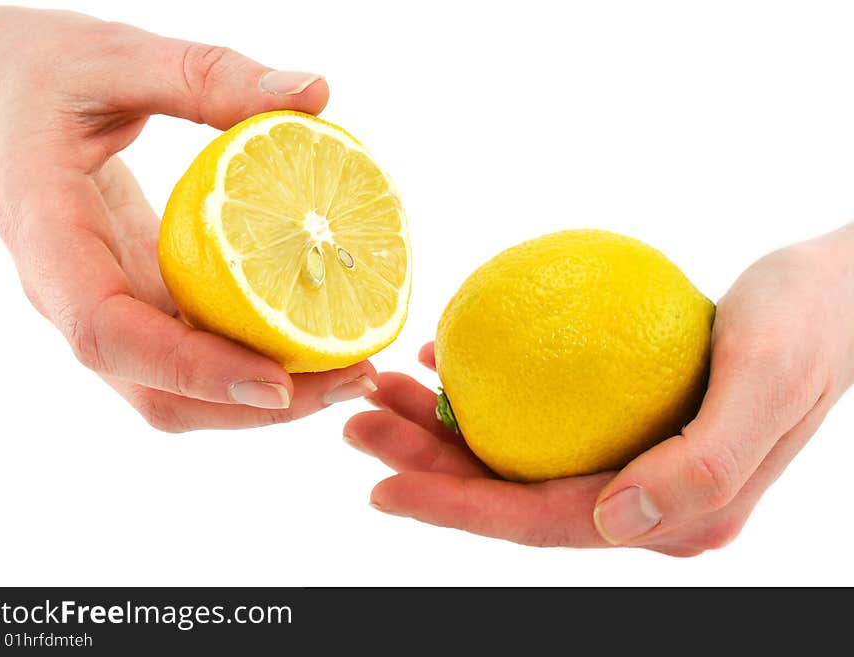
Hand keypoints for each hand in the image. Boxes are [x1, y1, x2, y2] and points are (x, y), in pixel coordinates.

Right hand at [0, 7, 376, 430]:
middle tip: (357, 375)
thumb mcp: (112, 56)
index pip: (107, 333)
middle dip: (257, 404)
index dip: (192, 369)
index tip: (277, 383)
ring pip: (181, 387)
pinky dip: (257, 354)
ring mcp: (108, 305)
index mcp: (49, 240)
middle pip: (159, 389)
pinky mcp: (140, 298)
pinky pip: (197, 348)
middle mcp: (74, 295)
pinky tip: (324, 326)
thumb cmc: (38, 73)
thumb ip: (207, 75)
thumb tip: (316, 93)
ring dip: (268, 394)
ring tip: (356, 367)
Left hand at [344, 224, 853, 555]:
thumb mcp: (769, 378)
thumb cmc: (808, 324)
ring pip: (514, 454)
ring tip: (382, 388)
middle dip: (427, 466)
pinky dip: (485, 391)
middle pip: (513, 492)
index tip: (380, 484)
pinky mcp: (622, 421)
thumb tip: (615, 524)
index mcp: (674, 514)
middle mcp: (642, 500)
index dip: (458, 510)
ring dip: (440, 426)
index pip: (545, 523)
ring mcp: (629, 460)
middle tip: (358, 419)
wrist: (836, 291)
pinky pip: (537, 415)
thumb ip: (704, 465)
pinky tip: (443, 359)